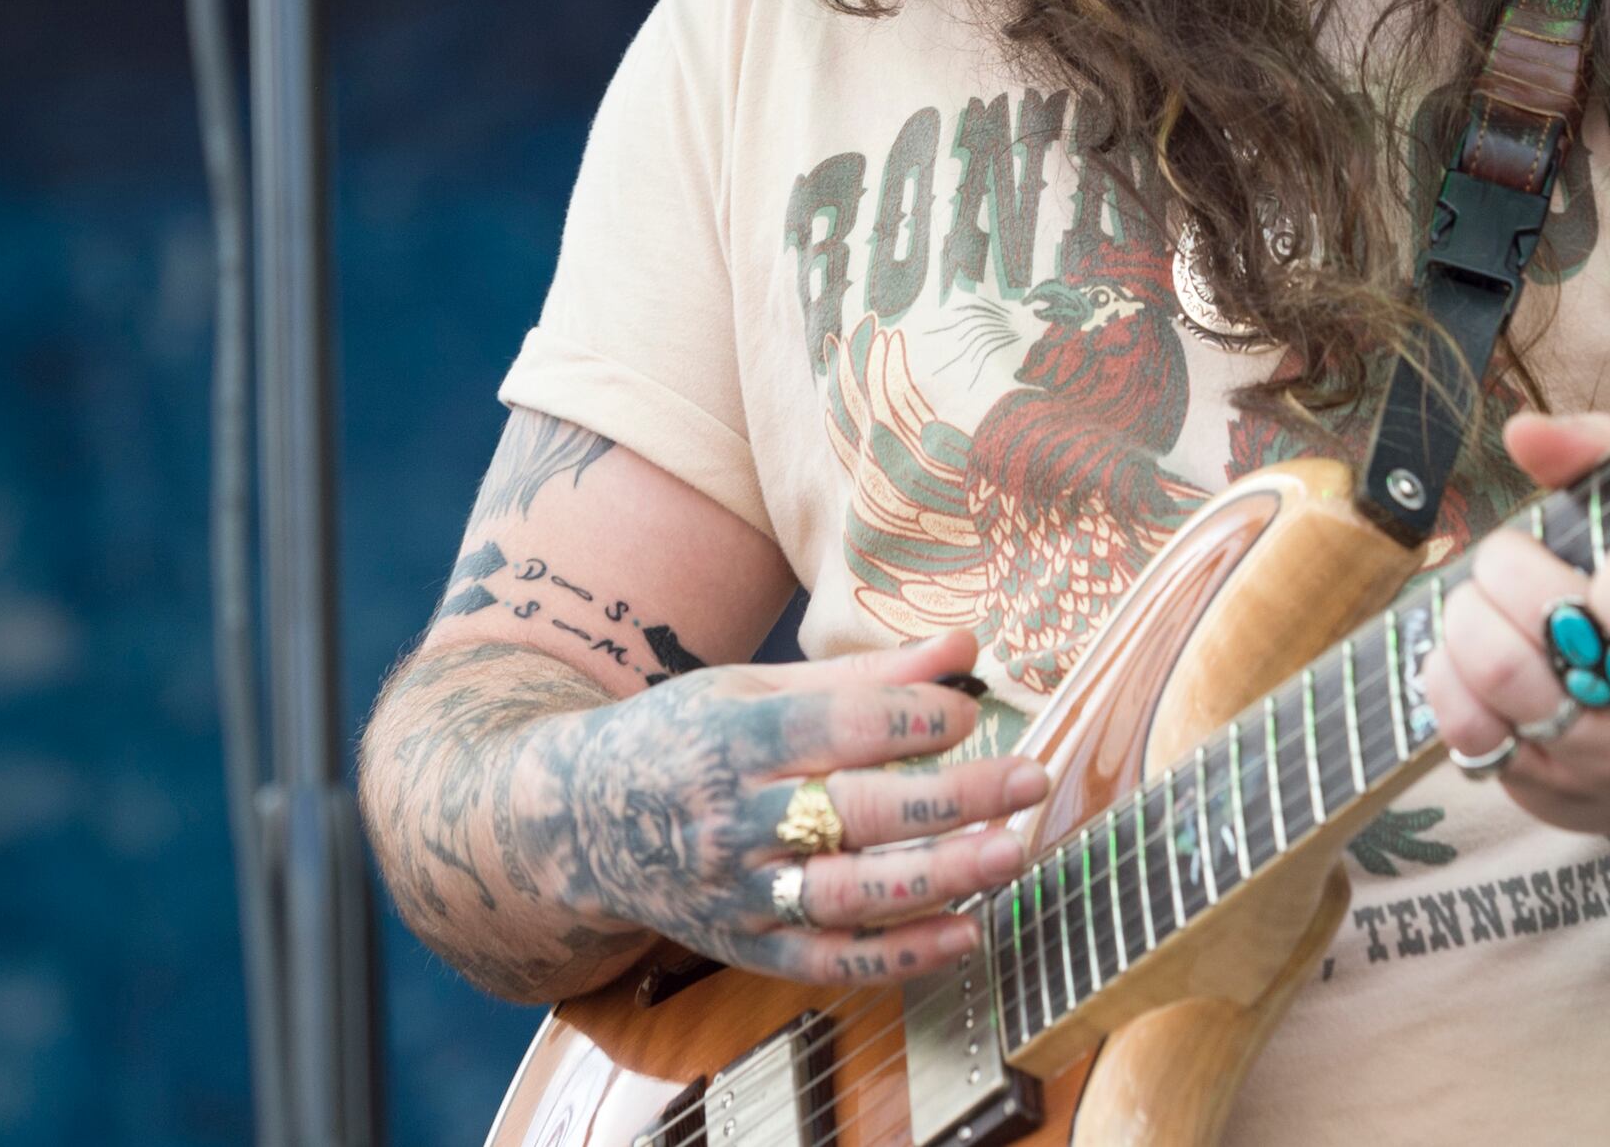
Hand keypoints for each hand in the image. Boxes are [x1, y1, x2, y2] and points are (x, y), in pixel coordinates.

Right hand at [549, 628, 1047, 985]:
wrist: (580, 822)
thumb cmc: (687, 738)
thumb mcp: (757, 689)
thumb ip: (867, 676)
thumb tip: (966, 648)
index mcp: (736, 738)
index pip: (837, 727)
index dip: (912, 720)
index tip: (970, 713)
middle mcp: (735, 819)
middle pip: (856, 811)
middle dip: (953, 797)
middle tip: (1029, 777)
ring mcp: (739, 892)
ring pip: (850, 894)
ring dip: (940, 877)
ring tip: (1012, 853)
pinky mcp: (746, 947)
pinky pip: (832, 960)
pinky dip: (903, 955)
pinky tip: (968, 932)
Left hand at [1415, 411, 1609, 844]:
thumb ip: (1603, 458)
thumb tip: (1521, 431)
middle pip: (1548, 632)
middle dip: (1508, 567)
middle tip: (1515, 556)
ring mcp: (1596, 764)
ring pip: (1494, 678)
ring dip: (1468, 616)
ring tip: (1487, 600)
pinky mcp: (1540, 791)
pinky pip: (1463, 729)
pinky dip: (1449, 673)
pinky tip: (1473, 651)